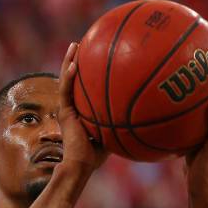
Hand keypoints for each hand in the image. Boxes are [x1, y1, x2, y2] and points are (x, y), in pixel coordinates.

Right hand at [58, 42, 108, 171]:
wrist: (82, 164)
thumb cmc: (98, 154)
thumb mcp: (114, 132)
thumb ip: (121, 120)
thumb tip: (143, 113)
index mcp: (81, 109)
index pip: (83, 85)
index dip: (87, 70)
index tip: (95, 55)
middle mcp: (72, 106)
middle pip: (73, 77)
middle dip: (77, 59)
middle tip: (83, 43)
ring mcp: (66, 108)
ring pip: (66, 79)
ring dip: (69, 61)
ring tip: (74, 45)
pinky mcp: (64, 112)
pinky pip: (66, 91)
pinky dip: (69, 77)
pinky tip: (74, 65)